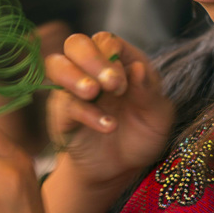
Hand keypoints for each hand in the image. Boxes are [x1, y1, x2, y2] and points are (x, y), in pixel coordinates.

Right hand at [46, 32, 174, 188]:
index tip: (125, 84)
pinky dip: (86, 112)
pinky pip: (64, 104)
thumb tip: (138, 68)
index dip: (113, 56)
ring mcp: (72, 90)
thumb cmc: (141, 136)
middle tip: (111, 84)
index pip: (107, 41)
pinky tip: (107, 125)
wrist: (120, 170)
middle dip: (91, 58)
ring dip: (74, 76)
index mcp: (118, 63)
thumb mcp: (158, 116)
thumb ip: (149, 92)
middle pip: (76, 44)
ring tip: (93, 93)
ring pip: (56, 64)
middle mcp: (91, 71)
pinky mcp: (62, 114)